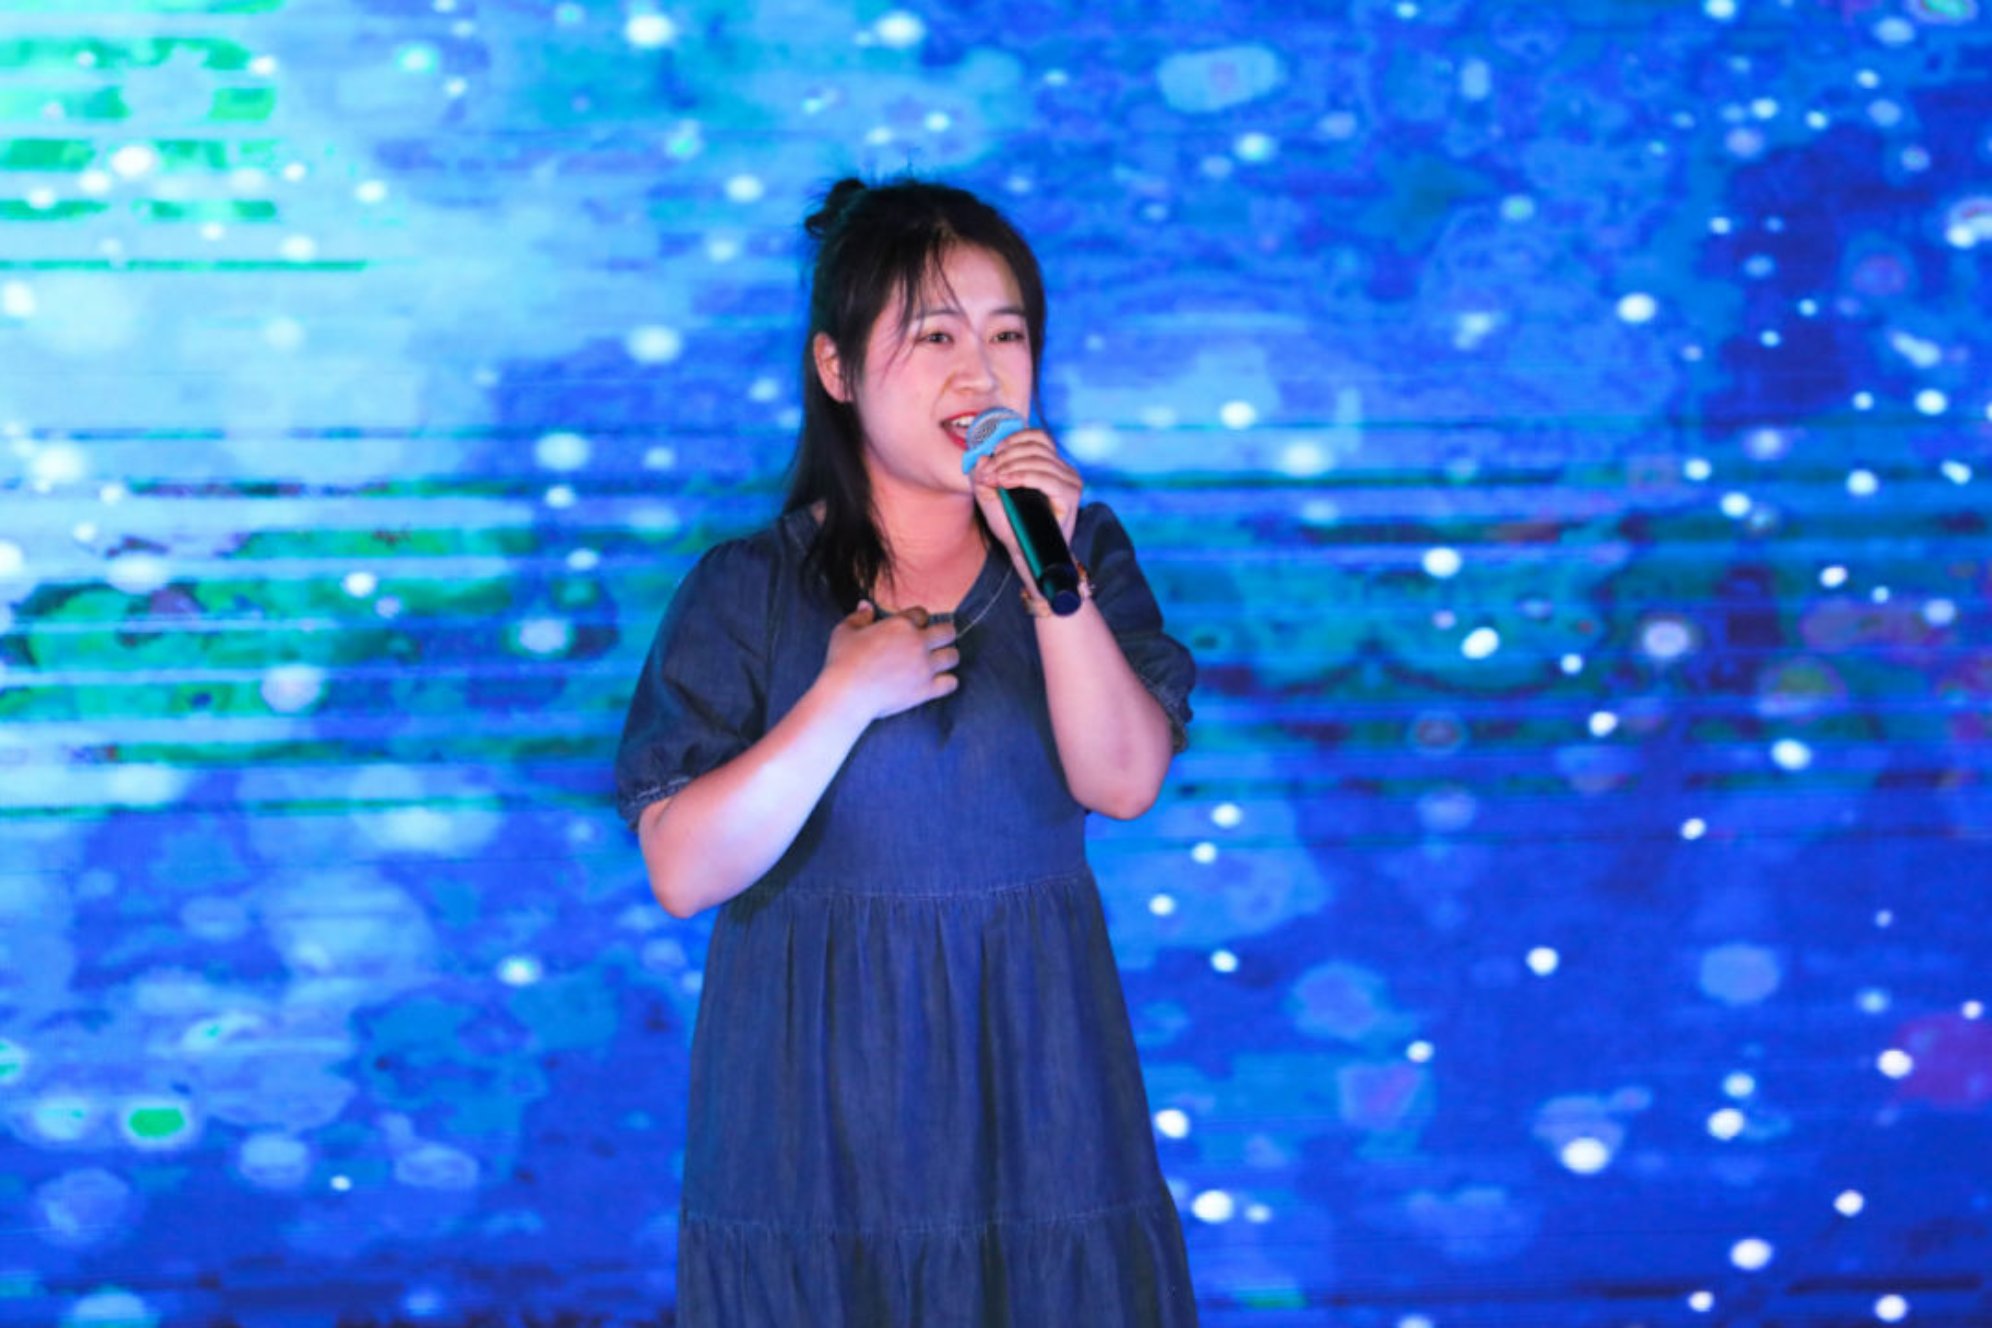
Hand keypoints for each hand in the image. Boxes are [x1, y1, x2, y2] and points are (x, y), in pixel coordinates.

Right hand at [820, 601, 960, 721]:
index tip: (913, 628)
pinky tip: (938, 682)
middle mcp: (918, 642)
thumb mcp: (845, 631)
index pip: (922, 614)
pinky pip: (951, 683)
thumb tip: (865, 605)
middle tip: (934, 643)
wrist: (847, 694)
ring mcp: (925, 667)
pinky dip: (947, 682)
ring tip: (936, 662)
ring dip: (946, 658)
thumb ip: (859, 617)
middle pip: (948, 631)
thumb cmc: (842, 661)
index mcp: (901, 624)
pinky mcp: (926, 689)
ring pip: (953, 656)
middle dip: (942, 635)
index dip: (918, 620)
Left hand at [970, 426, 1080, 581]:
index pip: (1037, 437)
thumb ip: (983, 476)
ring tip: (995, 479)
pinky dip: (1024, 476)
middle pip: (1035, 446)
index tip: (993, 452)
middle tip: (988, 472)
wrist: (1027, 554)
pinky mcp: (1070, 495)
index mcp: (1049, 464)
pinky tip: (1007, 482)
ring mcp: (1069, 481)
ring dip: (1011, 466)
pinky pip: (1047, 477)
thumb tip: (982, 456)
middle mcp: (1063, 469)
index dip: (1014, 439)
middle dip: (1006, 456)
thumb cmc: (1013, 525)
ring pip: (1039, 460)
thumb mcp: (990, 498)